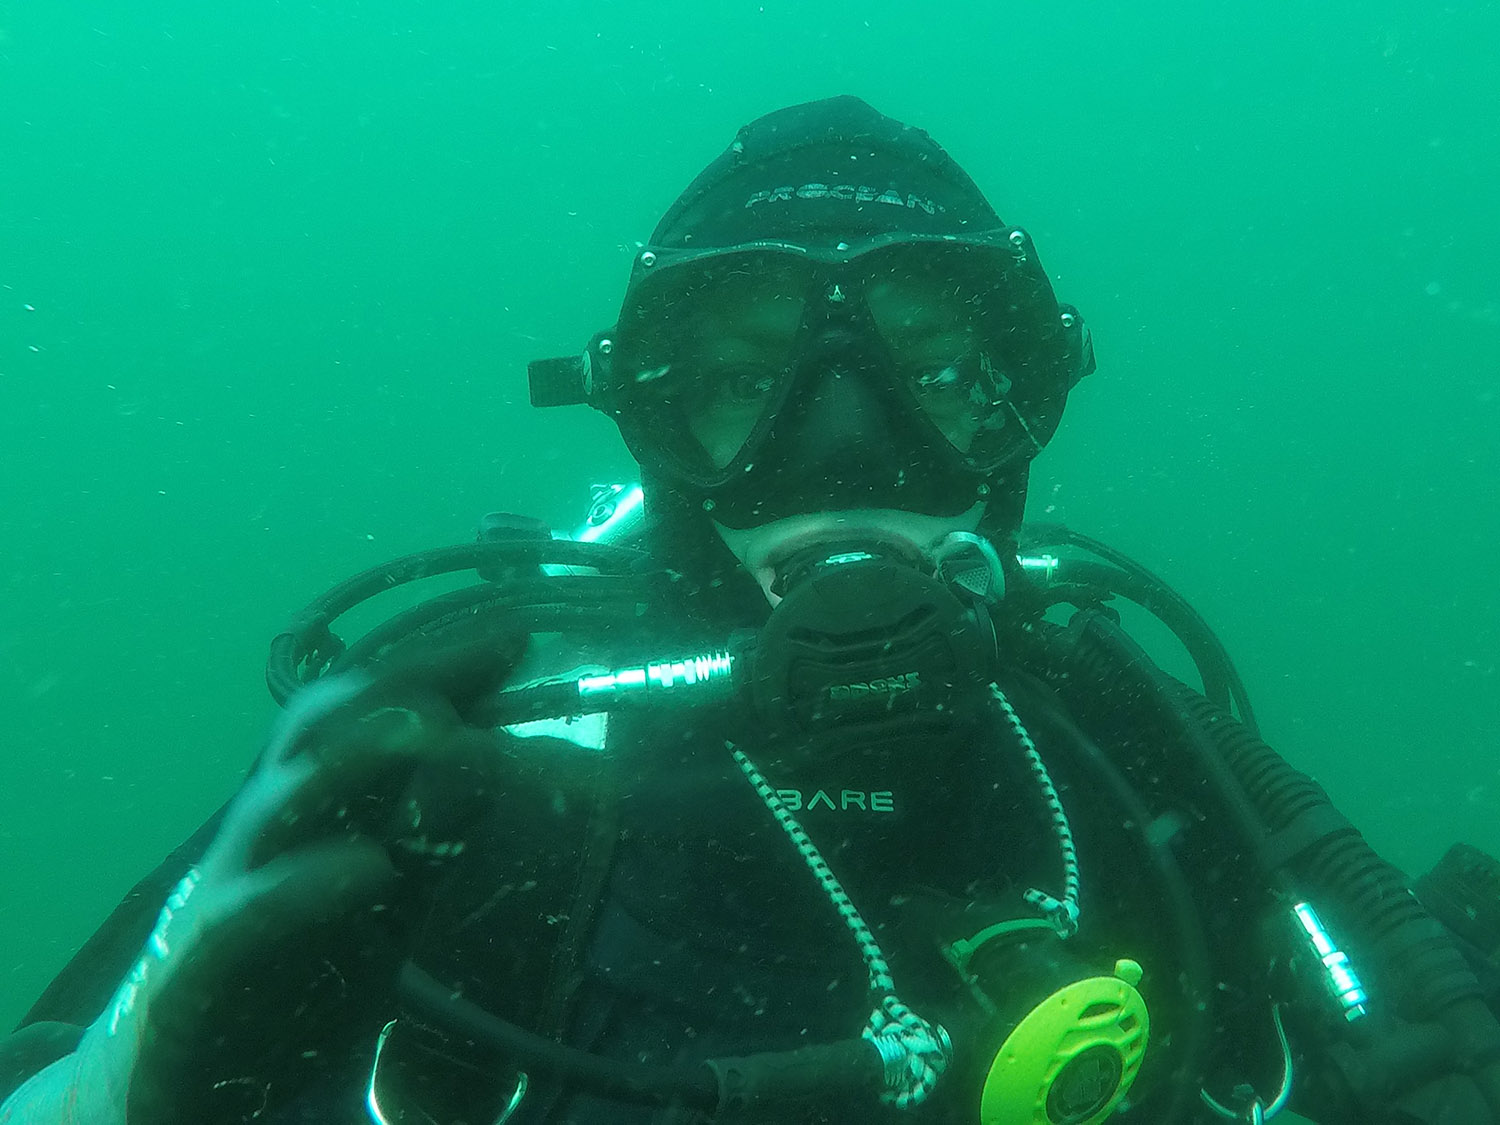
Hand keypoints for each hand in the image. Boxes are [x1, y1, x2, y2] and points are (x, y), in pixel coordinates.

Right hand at [115, 635, 522, 1123]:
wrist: (171, 1082)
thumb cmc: (288, 974)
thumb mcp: (385, 898)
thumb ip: (433, 833)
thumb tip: (492, 756)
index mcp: (312, 810)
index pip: (368, 715)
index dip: (437, 670)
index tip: (513, 639)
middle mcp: (266, 833)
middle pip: (318, 731)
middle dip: (399, 684)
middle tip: (482, 661)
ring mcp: (224, 893)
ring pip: (279, 801)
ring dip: (356, 756)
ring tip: (435, 726)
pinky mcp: (198, 968)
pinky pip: (248, 916)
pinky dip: (306, 884)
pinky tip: (371, 866)